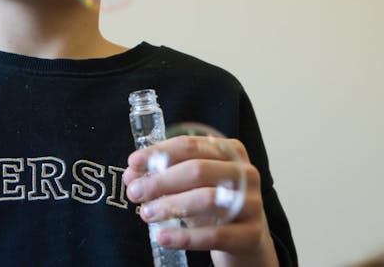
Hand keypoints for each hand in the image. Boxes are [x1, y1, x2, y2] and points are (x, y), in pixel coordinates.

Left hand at [122, 135, 278, 266]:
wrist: (247, 238)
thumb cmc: (214, 203)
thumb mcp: (190, 185)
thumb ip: (162, 175)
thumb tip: (131, 174)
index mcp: (229, 151)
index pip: (189, 145)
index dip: (158, 153)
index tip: (133, 163)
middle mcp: (245, 172)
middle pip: (197, 170)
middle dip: (160, 181)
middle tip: (135, 192)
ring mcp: (251, 203)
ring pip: (207, 199)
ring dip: (170, 206)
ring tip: (146, 214)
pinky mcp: (251, 234)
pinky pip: (216, 235)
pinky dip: (185, 237)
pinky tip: (163, 237)